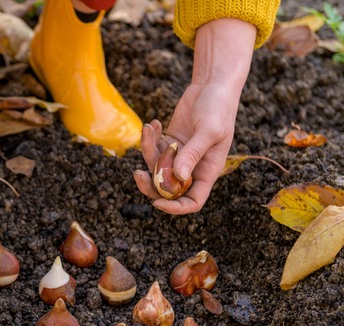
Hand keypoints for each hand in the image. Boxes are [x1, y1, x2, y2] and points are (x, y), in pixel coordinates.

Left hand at [133, 18, 256, 213]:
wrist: (212, 86)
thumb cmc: (218, 108)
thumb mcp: (209, 130)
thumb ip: (193, 153)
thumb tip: (178, 176)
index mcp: (207, 172)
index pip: (192, 201)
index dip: (175, 207)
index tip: (157, 203)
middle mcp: (192, 168)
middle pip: (167, 189)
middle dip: (150, 185)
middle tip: (137, 174)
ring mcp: (178, 155)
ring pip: (155, 167)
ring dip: (147, 151)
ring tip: (149, 128)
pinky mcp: (169, 142)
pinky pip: (153, 149)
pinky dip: (149, 139)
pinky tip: (153, 123)